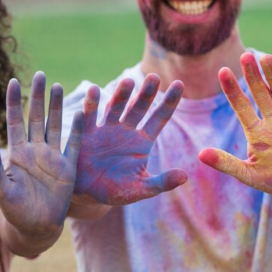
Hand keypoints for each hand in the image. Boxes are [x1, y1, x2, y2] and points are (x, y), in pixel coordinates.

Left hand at [0, 72, 82, 234]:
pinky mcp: (68, 168)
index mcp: (17, 154)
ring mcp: (52, 158)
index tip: (13, 82)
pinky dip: (78, 129)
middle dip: (37, 97)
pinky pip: (74, 145)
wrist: (36, 227)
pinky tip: (83, 111)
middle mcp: (35, 151)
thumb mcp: (1, 190)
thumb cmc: (14, 211)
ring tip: (57, 86)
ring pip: (55, 126)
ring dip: (56, 107)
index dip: (14, 103)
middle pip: (36, 118)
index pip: (14, 122)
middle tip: (39, 75)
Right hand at [74, 74, 186, 206]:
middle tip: (153, 77)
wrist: (86, 194)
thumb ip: (161, 182)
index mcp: (142, 141)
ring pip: (115, 107)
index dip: (169, 102)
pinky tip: (94, 90)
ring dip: (121, 94)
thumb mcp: (140, 189)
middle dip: (146, 93)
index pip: (159, 118)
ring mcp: (106, 129)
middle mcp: (126, 130)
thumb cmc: (115, 191)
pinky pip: (89, 116)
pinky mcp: (86, 132)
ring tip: (127, 82)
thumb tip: (185, 177)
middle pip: (139, 107)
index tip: (179, 84)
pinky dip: (91, 103)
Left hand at [200, 52, 271, 195]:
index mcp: (257, 132)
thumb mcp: (251, 175)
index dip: (232, 90)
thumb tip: (199, 155)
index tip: (222, 71)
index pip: (242, 106)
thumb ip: (227, 164)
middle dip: (253, 75)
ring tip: (266, 57)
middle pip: (261, 94)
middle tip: (245, 55)